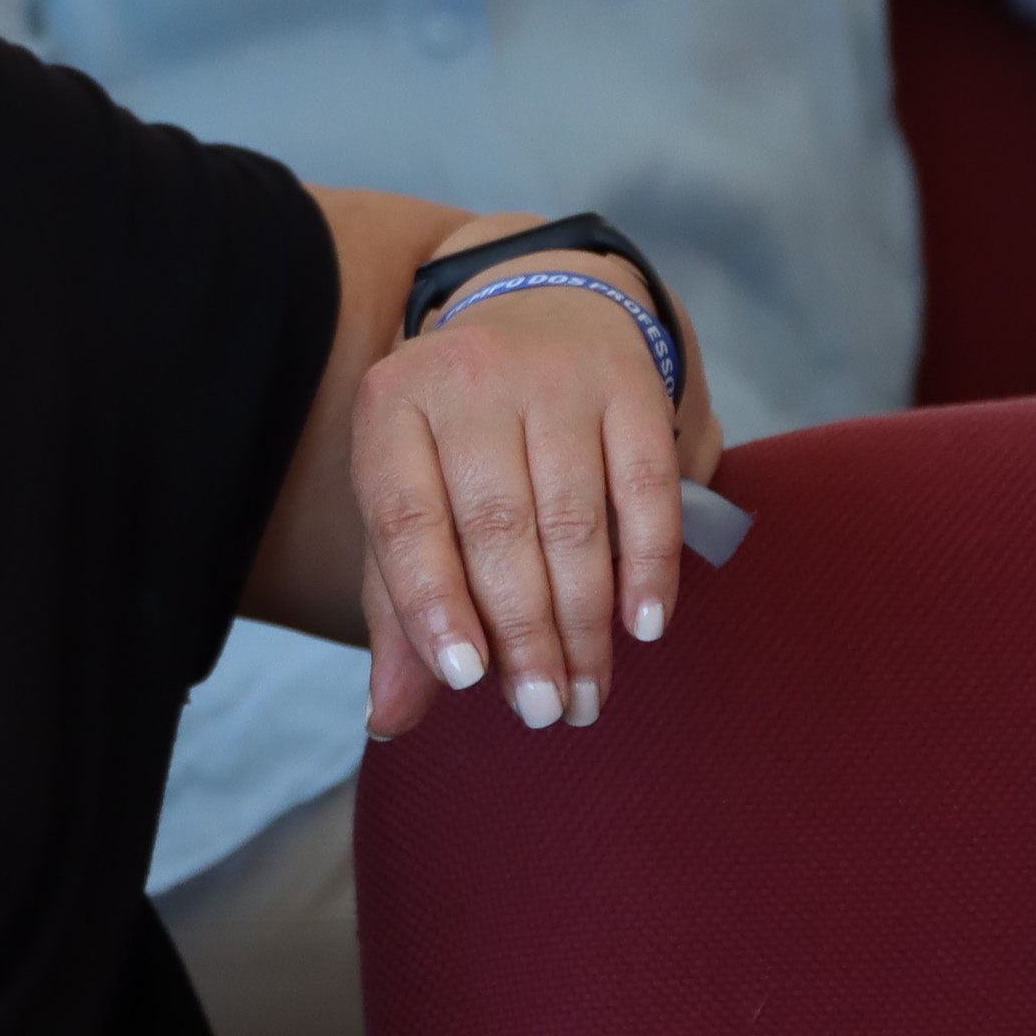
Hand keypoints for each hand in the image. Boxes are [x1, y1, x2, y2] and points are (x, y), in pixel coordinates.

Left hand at [352, 253, 716, 741]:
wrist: (542, 313)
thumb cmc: (460, 441)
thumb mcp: (412, 500)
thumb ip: (400, 608)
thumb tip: (387, 721)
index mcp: (391, 406)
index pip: (405, 516)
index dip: (433, 600)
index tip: (464, 679)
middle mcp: (468, 378)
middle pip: (496, 527)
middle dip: (523, 634)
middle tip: (541, 711)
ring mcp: (553, 376)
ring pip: (572, 519)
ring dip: (584, 622)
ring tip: (585, 695)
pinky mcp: (629, 385)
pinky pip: (647, 489)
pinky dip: (648, 565)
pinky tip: (644, 628)